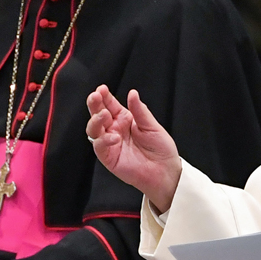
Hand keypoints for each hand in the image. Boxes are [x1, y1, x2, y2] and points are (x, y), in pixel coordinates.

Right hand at [86, 86, 181, 211]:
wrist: (166, 171)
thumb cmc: (161, 148)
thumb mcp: (152, 126)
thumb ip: (140, 111)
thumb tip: (132, 93)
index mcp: (125, 119)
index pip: (110, 104)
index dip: (105, 96)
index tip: (102, 89)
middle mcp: (115, 129)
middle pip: (98, 114)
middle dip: (94, 104)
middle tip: (95, 96)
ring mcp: (110, 143)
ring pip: (94, 129)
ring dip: (96, 120)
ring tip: (104, 115)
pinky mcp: (109, 157)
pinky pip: (99, 147)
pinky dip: (103, 140)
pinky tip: (113, 137)